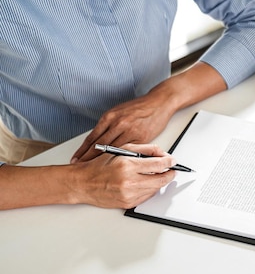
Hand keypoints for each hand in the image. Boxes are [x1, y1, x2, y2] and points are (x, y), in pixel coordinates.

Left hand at [72, 62, 227, 162]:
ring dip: (102, 161)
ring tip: (94, 170)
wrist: (159, 103)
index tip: (76, 158)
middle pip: (99, 145)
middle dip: (88, 158)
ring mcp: (130, 131)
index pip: (92, 137)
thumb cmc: (140, 108)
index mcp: (110, 117)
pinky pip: (129, 151)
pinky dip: (122, 159)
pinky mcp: (141, 138)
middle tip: (80, 167)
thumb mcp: (120, 112)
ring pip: (113, 150)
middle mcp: (118, 123)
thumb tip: (98, 139)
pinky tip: (117, 166)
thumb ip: (109, 125)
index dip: (83, 150)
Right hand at [74, 143, 176, 208]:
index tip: (173, 161)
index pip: (158, 165)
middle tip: (171, 170)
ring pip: (155, 189)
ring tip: (158, 175)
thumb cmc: (99, 166)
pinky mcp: (128, 203)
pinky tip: (145, 183)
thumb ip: (143, 149)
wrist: (83, 183)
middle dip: (169, 174)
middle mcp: (129, 181)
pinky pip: (147, 197)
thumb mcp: (120, 150)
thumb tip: (161, 154)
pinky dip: (150, 190)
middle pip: (161, 179)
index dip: (169, 163)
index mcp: (128, 165)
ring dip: (160, 182)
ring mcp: (129, 194)